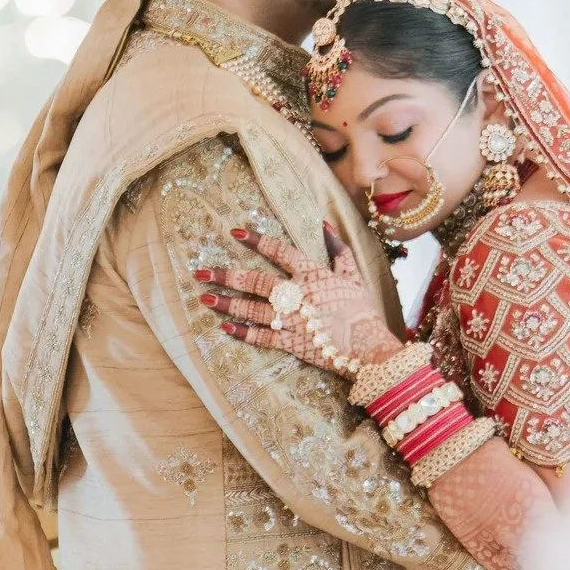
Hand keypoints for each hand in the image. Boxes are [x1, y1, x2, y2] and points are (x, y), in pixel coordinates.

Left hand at [196, 224, 402, 374]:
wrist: (367, 345)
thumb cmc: (361, 309)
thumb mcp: (353, 274)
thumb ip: (338, 249)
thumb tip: (324, 224)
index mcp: (310, 274)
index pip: (278, 251)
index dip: (256, 241)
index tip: (235, 233)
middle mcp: (295, 295)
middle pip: (254, 281)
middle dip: (226, 276)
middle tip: (201, 273)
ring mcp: (290, 320)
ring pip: (251, 309)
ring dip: (227, 304)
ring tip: (206, 299)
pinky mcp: (290, 342)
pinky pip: (261, 336)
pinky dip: (243, 333)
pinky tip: (226, 327)